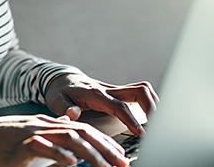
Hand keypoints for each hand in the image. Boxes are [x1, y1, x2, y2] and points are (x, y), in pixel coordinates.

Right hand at [0, 114, 129, 166]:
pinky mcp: (17, 144)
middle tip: (123, 162)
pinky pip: (42, 147)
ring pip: (68, 138)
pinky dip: (59, 155)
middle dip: (105, 147)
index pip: (81, 130)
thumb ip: (47, 146)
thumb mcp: (25, 145)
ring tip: (107, 166)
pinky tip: (72, 164)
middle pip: (81, 131)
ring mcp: (29, 132)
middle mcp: (41, 126)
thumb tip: (68, 156)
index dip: (102, 141)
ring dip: (91, 152)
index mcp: (44, 126)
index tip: (119, 155)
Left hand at [44, 74, 159, 135]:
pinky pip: (139, 93)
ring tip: (158, 122)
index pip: (118, 106)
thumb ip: (64, 108)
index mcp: (95, 94)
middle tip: (157, 127)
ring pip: (142, 89)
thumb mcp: (56, 101)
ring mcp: (115, 90)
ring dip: (153, 103)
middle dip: (151, 107)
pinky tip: (151, 117)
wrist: (62, 79)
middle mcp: (108, 89)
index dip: (131, 119)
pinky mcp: (118, 92)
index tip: (141, 133)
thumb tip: (72, 114)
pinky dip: (149, 103)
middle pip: (138, 91)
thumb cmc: (60, 92)